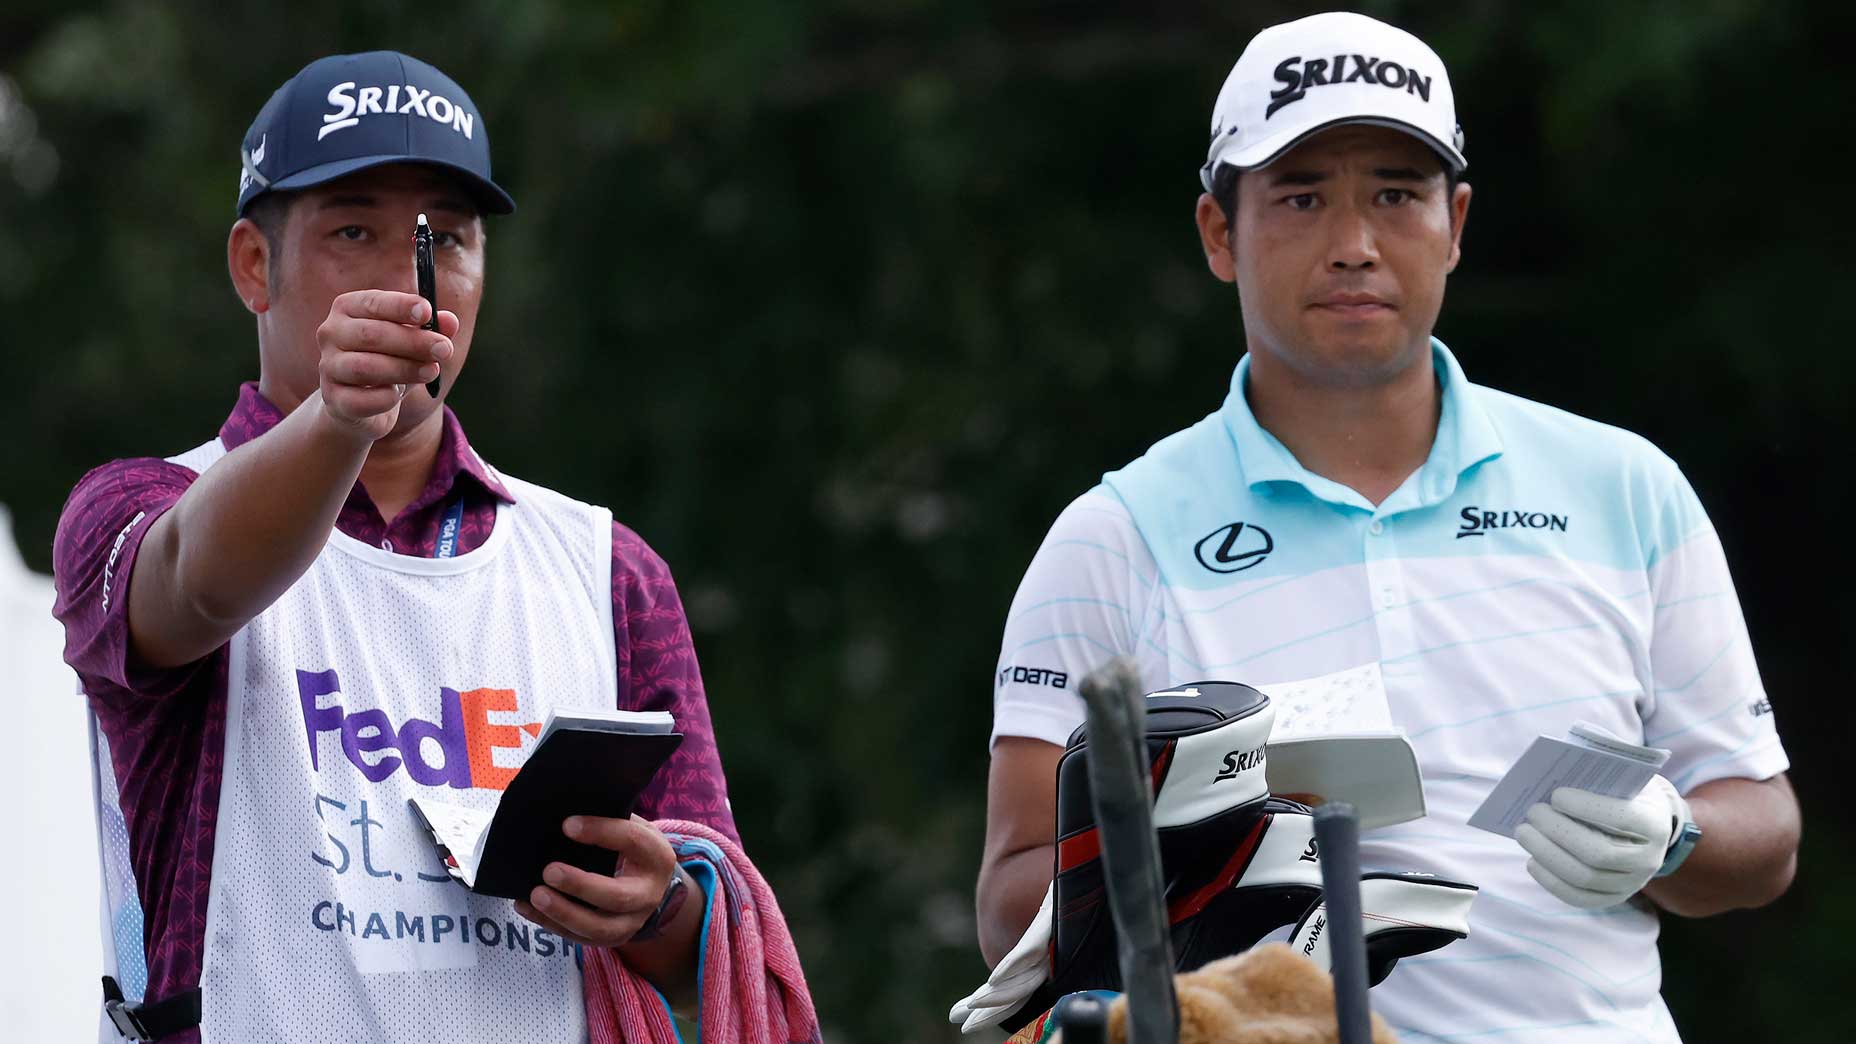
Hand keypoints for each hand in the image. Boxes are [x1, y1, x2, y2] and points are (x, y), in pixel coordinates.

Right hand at [316, 289, 457, 439]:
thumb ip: (431, 330)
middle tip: (445, 349)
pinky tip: (397, 396)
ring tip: (432, 371)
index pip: (373, 302)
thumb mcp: (412, 342)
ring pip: (365, 367)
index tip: (427, 312)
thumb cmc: (389, 361)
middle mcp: (331, 333)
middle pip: (371, 335)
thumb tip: (450, 321)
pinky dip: (384, 399)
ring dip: (404, 369)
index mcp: (348, 308)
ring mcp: (328, 367)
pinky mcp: (333, 399)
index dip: (400, 306)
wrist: (363, 404)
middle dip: (413, 342)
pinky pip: (360, 400)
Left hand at [513, 814, 680, 947]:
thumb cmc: (631, 849)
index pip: (632, 841)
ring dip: (563, 912)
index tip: (567, 825)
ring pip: (598, 927)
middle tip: (549, 871)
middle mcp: (649, 894)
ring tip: (535, 895)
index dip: (602, 832)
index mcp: (657, 857)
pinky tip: (526, 907)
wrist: (650, 885)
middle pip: (618, 896)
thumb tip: (566, 817)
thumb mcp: (632, 828)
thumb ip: (609, 820)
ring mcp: (631, 922)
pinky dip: (549, 923)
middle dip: (581, 885)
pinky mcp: (610, 938)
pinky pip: (578, 938)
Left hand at [1517, 775, 1689, 908]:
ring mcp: (1632, 883)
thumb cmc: (1626, 794)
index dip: (1586, 807)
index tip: (1556, 795)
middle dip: (1558, 831)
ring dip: (1547, 854)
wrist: (1648, 827)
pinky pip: (1579, 897)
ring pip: (1584, 877)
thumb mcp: (1624, 777)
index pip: (1622, 819)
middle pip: (1598, 854)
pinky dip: (1551, 881)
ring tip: (1523, 832)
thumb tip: (1554, 768)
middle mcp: (1648, 860)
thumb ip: (1599, 771)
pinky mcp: (1613, 897)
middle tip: (1533, 812)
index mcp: (1655, 824)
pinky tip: (1533, 861)